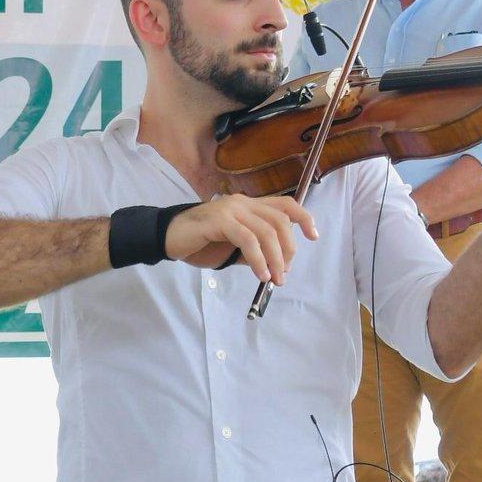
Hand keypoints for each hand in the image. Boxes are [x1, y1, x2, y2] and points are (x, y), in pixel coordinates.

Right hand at [164, 194, 317, 283]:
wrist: (167, 237)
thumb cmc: (200, 243)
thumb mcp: (233, 247)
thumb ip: (254, 250)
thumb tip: (277, 265)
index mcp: (248, 205)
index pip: (285, 204)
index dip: (304, 218)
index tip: (313, 236)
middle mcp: (242, 202)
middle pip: (279, 221)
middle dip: (288, 250)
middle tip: (283, 273)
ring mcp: (231, 209)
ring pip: (267, 231)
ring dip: (275, 258)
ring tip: (274, 279)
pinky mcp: (220, 220)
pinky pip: (248, 240)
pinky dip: (258, 259)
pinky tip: (260, 274)